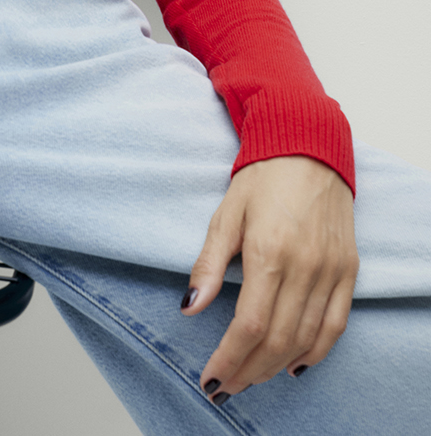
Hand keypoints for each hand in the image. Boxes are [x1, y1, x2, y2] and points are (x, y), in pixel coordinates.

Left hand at [181, 155, 357, 405]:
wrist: (309, 149)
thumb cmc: (262, 179)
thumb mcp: (225, 214)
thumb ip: (208, 264)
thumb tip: (188, 307)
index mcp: (269, 252)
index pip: (250, 325)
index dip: (229, 358)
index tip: (210, 378)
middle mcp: (305, 266)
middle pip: (278, 340)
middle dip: (249, 370)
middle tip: (226, 387)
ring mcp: (330, 270)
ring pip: (306, 338)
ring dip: (277, 366)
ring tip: (251, 378)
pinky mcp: (348, 270)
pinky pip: (335, 324)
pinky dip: (316, 351)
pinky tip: (294, 364)